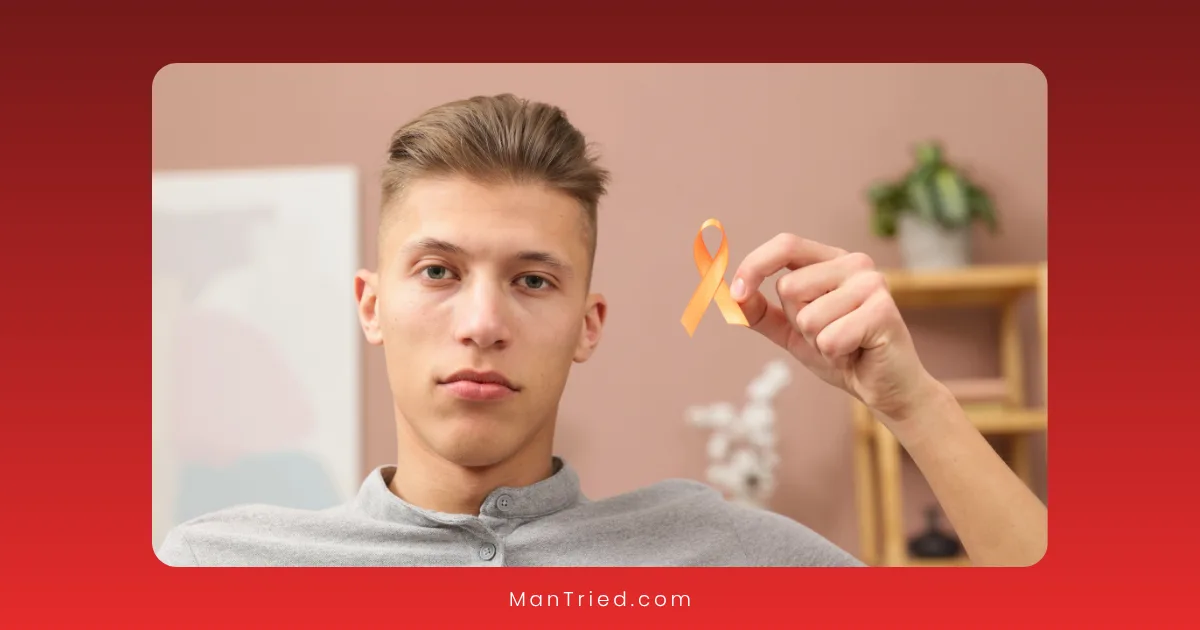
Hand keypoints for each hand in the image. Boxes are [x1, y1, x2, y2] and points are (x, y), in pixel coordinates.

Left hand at [730, 233, 935, 420]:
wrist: (883, 388)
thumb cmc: (840, 352)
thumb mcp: (791, 331)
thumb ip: (761, 312)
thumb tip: (731, 295)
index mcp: (831, 260)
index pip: (786, 244)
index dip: (755, 265)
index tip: (737, 292)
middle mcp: (854, 263)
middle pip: (789, 288)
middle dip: (798, 324)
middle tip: (829, 334)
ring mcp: (872, 284)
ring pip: (807, 317)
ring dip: (819, 342)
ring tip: (845, 344)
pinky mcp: (884, 311)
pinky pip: (830, 337)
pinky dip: (835, 354)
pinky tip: (857, 352)